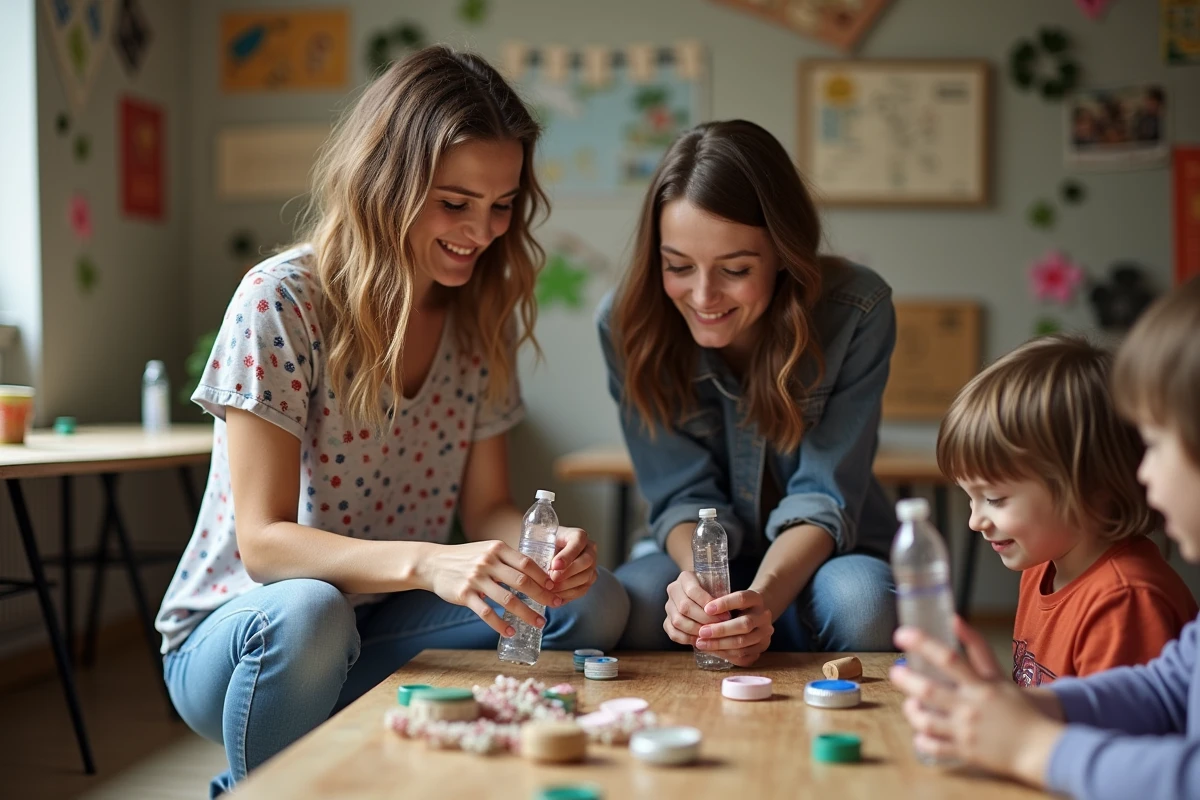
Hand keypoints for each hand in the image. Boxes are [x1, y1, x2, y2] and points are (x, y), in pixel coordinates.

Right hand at [420, 541, 562, 636]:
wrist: (433, 563)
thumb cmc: (465, 558)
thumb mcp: (487, 550)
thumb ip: (508, 559)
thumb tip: (536, 573)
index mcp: (497, 549)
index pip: (527, 563)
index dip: (543, 576)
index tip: (556, 587)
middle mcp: (488, 562)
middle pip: (522, 581)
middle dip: (542, 596)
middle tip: (556, 606)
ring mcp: (476, 579)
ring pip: (507, 600)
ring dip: (526, 613)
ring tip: (539, 623)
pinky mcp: (464, 595)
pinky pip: (487, 612)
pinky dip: (501, 624)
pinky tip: (511, 632)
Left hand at [547, 526, 597, 601]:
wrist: (545, 553)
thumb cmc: (543, 545)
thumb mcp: (542, 542)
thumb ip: (544, 550)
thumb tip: (542, 568)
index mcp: (578, 536)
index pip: (578, 542)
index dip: (567, 555)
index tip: (554, 565)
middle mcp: (589, 549)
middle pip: (586, 561)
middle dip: (568, 572)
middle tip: (552, 579)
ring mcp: (591, 566)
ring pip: (585, 577)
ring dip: (567, 586)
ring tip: (550, 589)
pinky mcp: (588, 581)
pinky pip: (582, 590)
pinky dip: (568, 595)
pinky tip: (555, 596)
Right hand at [663, 571, 730, 645]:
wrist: (705, 598)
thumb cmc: (715, 591)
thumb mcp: (719, 586)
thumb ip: (721, 593)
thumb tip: (725, 609)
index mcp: (685, 577)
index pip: (693, 591)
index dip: (708, 603)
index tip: (724, 613)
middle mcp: (673, 590)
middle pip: (684, 607)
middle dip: (704, 619)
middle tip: (720, 625)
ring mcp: (668, 606)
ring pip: (678, 621)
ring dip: (696, 630)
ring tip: (711, 634)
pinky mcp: (667, 621)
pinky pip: (673, 633)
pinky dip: (687, 639)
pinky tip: (700, 640)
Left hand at [695, 590, 773, 666]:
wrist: (753, 615)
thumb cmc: (734, 606)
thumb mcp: (729, 598)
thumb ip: (718, 603)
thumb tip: (697, 612)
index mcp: (756, 599)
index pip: (742, 599)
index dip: (724, 603)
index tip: (706, 609)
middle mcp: (764, 616)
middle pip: (745, 624)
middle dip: (721, 630)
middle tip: (701, 632)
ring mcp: (764, 634)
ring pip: (743, 643)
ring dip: (719, 644)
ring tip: (701, 643)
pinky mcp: (760, 649)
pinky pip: (743, 656)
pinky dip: (724, 654)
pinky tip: (710, 650)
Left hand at [889, 617, 1065, 785]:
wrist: (1040, 748)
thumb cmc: (1018, 709)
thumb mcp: (998, 675)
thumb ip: (976, 648)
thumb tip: (953, 619)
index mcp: (980, 685)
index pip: (948, 658)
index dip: (922, 643)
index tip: (901, 634)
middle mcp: (971, 707)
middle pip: (930, 691)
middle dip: (906, 679)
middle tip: (897, 671)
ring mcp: (966, 732)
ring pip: (926, 721)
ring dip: (911, 711)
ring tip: (910, 703)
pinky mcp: (964, 753)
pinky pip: (934, 747)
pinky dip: (921, 739)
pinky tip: (919, 731)